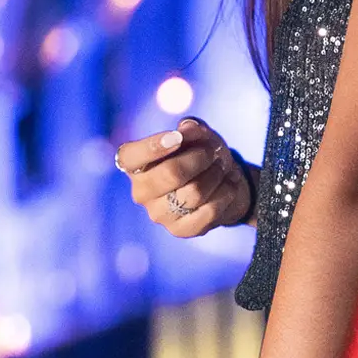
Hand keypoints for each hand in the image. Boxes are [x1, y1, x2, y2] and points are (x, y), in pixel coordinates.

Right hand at [114, 115, 253, 237]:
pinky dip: (224, 194)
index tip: (177, 137)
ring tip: (221, 167)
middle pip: (170, 173)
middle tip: (212, 152)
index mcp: (135, 165)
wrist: (222, 184)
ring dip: (215, 175)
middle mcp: (141, 192)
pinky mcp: (180, 230)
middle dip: (199, 158)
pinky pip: (208, 211)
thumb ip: (191, 127)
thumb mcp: (198, 134)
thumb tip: (187, 128)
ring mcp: (158, 214)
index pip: (129, 157)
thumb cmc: (202, 154)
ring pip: (194, 192)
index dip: (152, 146)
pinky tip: (228, 186)